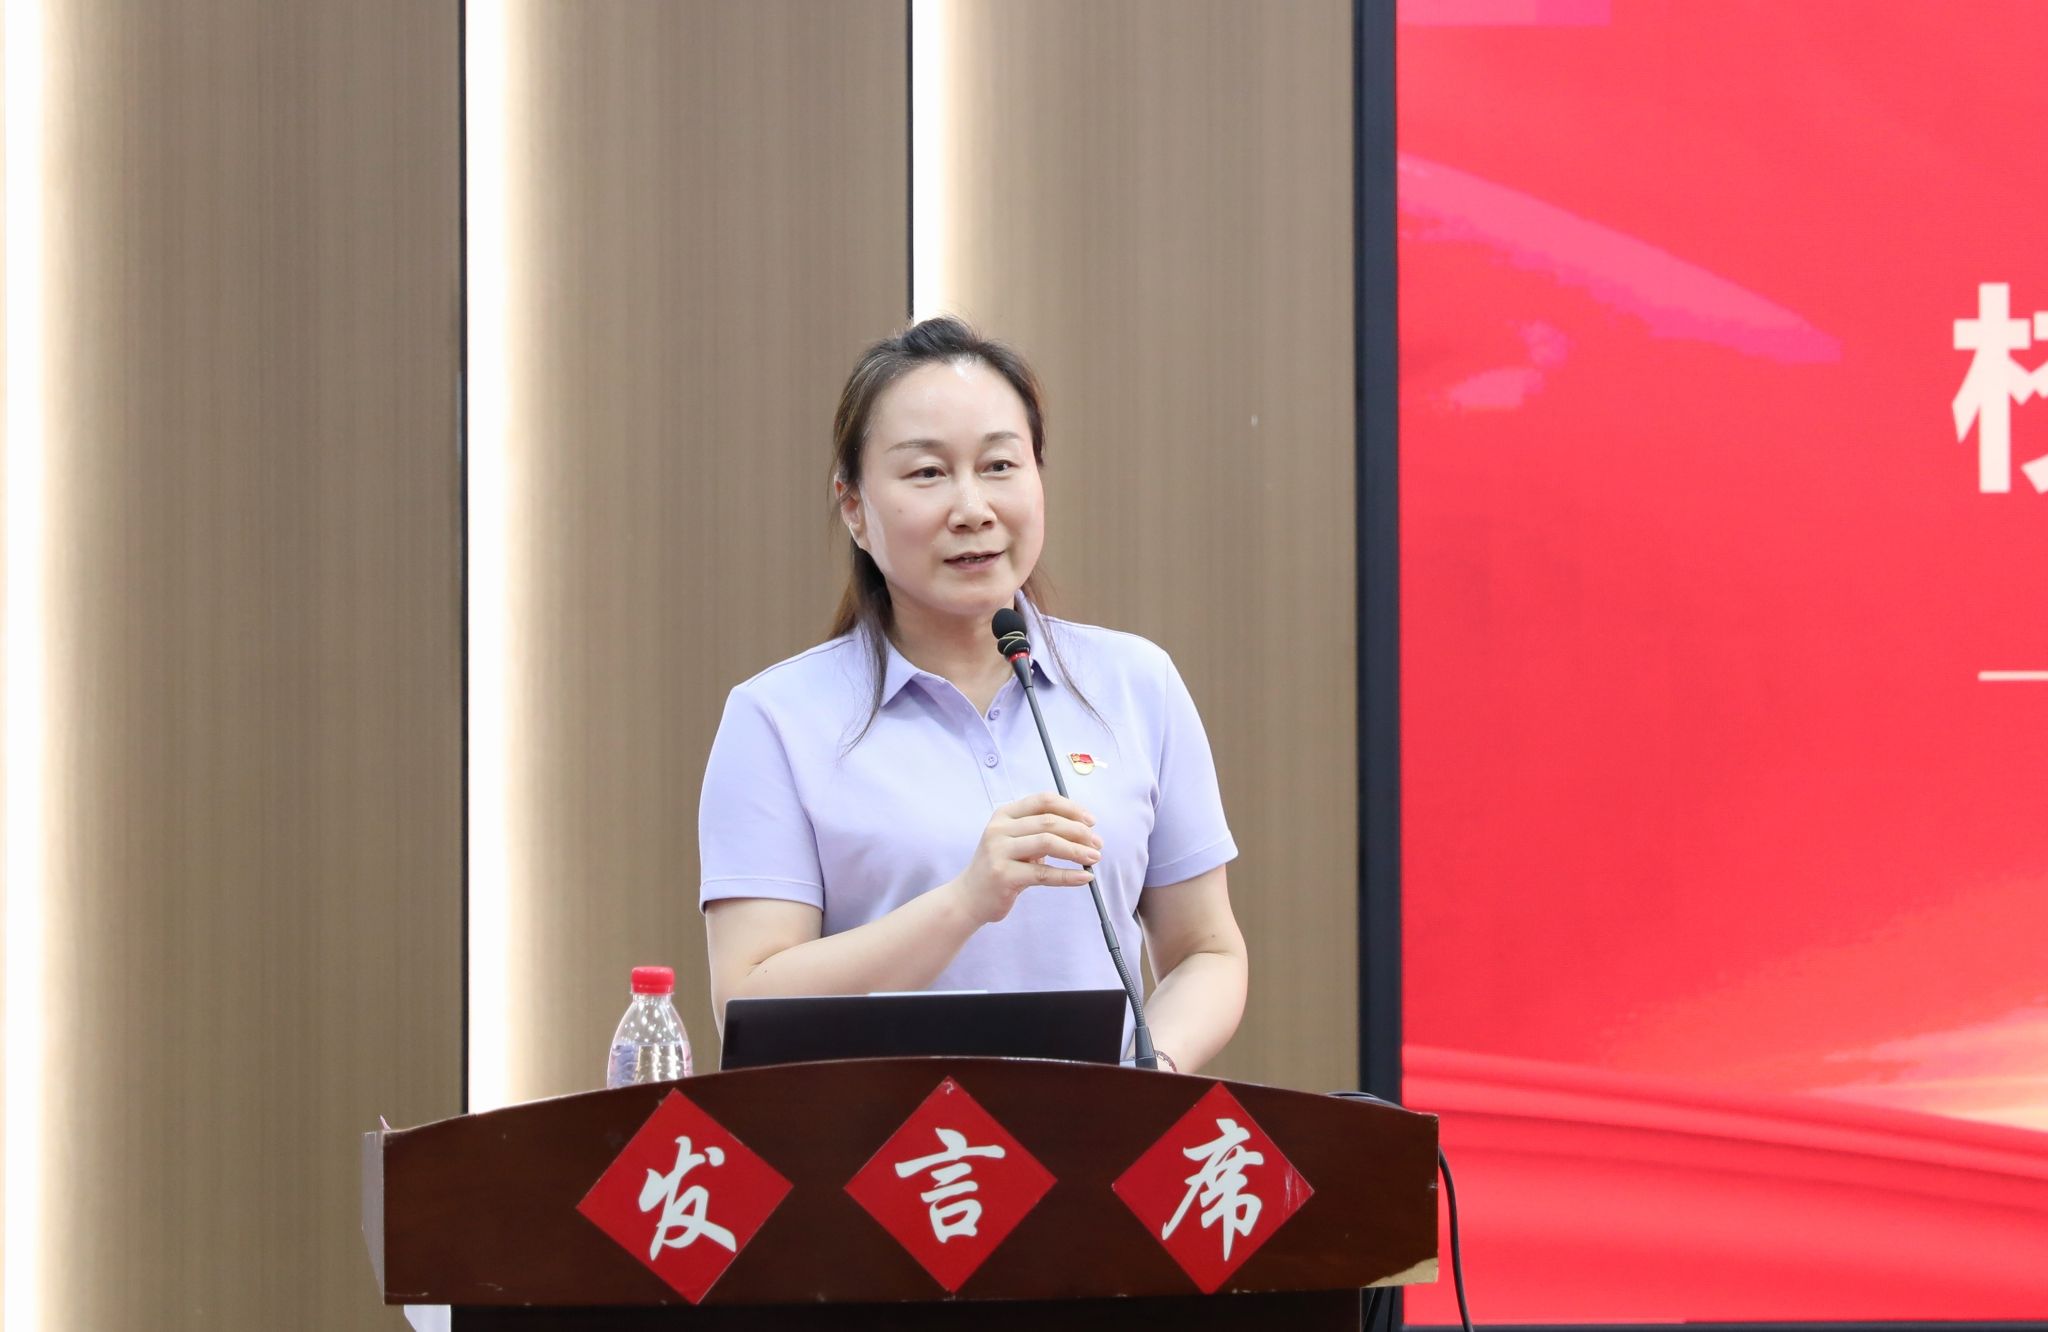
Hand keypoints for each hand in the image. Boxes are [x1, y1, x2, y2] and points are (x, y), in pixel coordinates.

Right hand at [949, 791, 1102, 925]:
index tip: (1091, 821)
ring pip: (1048, 843)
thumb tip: (1084, 830)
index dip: (1071, 808)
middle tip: (1098, 843)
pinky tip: (1084, 878)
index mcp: (1005, 814)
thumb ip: (1040, 830)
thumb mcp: (1015, 841)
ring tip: (1094, 858)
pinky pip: (1044, 873)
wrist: (969, 897)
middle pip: (1049, 821)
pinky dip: (1068, 875)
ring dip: (1077, 850)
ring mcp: (999, 851)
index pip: (1043, 801)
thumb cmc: (1000, 867)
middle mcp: (999, 829)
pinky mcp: (1004, 875)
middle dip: (1079, 831)